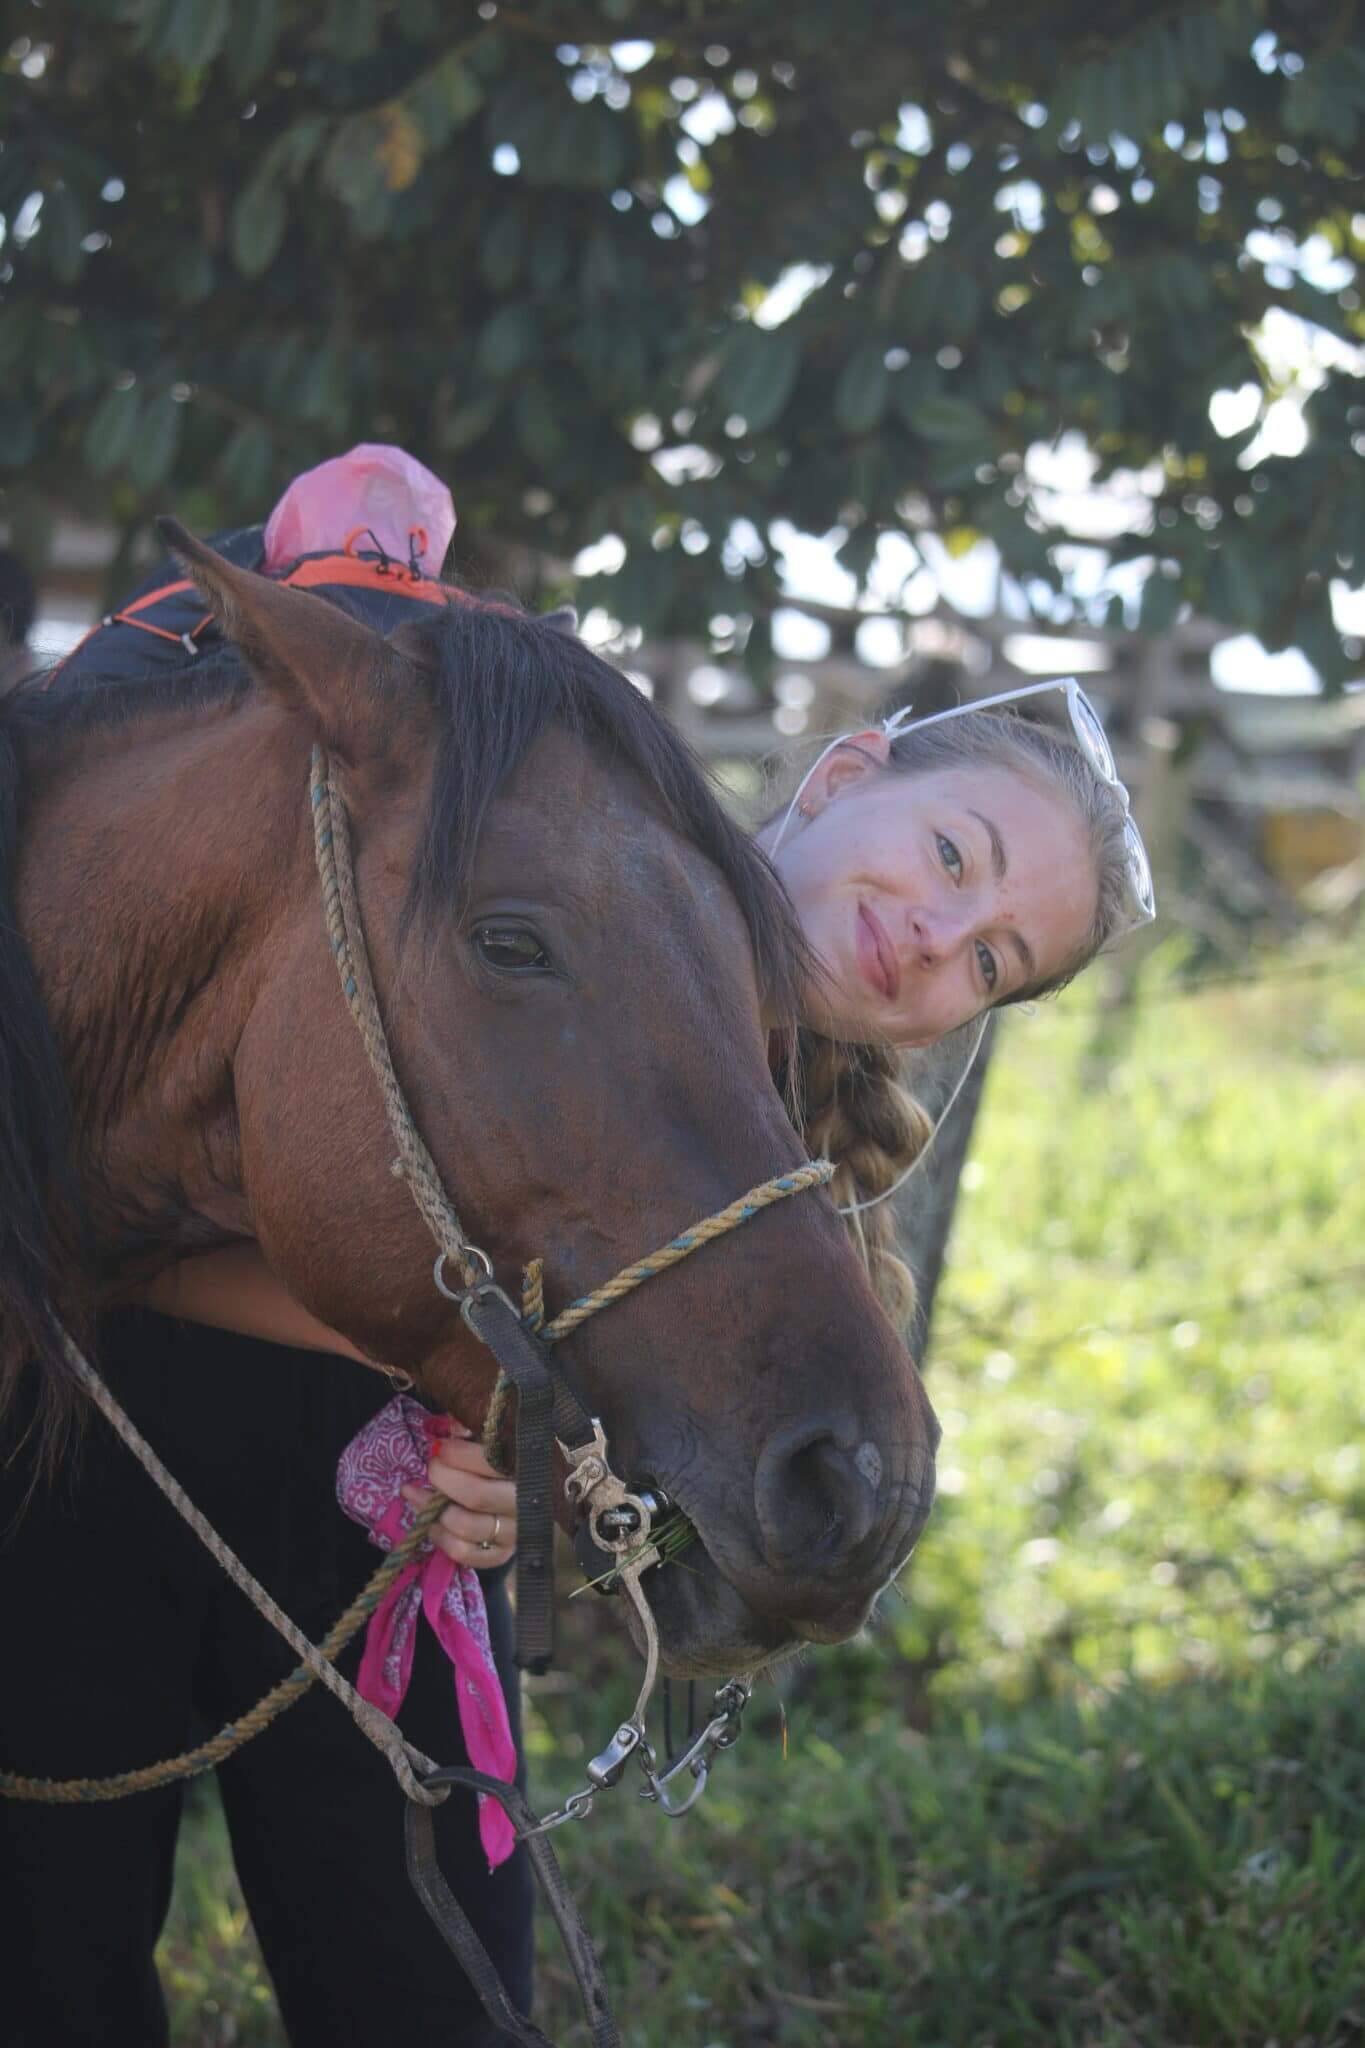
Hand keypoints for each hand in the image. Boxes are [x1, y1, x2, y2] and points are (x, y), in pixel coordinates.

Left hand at [401, 1431, 516, 1569]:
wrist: (530, 1494)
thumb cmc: (506, 1458)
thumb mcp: (495, 1436)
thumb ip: (474, 1427)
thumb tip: (451, 1428)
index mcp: (528, 1467)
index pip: (489, 1461)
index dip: (456, 1454)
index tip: (439, 1447)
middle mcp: (525, 1503)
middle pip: (475, 1495)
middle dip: (442, 1478)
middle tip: (432, 1467)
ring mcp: (515, 1533)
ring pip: (466, 1527)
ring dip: (432, 1510)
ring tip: (416, 1493)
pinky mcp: (503, 1555)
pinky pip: (464, 1554)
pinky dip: (441, 1538)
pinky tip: (431, 1523)